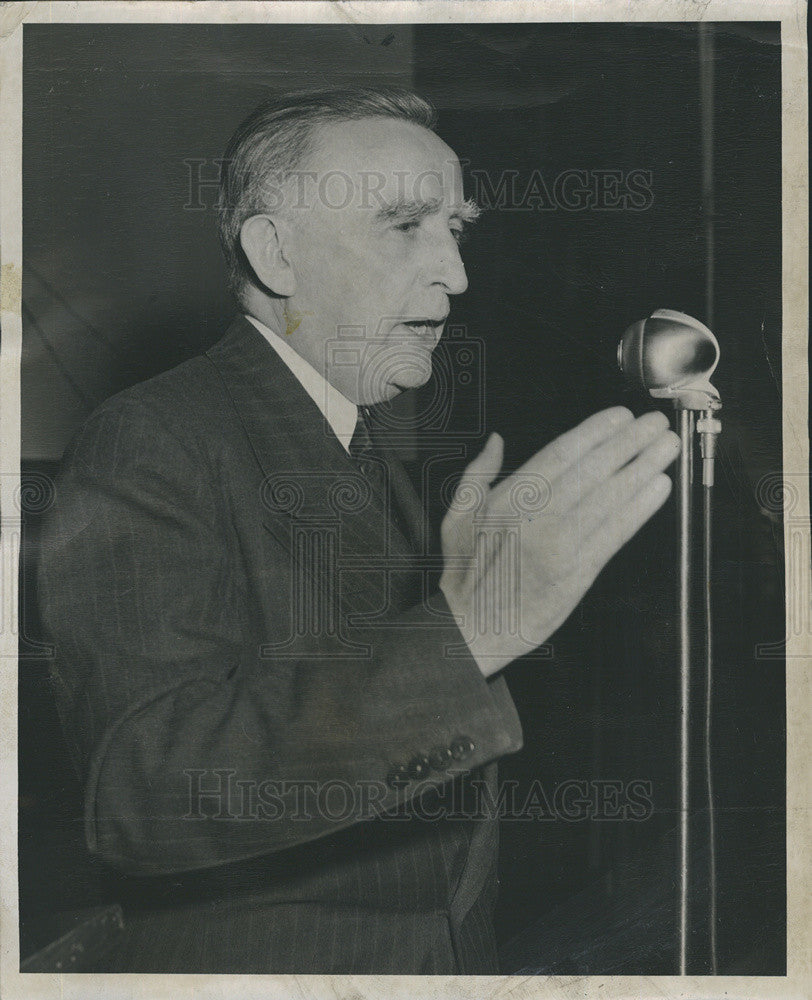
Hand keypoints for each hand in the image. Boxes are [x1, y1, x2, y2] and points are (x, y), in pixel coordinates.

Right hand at [439, 407, 679, 676]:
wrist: (471, 625)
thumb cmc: (466, 572)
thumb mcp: (457, 515)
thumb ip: (477, 473)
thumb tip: (496, 442)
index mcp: (509, 498)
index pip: (560, 453)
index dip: (595, 431)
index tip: (620, 416)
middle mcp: (536, 517)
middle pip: (593, 470)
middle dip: (629, 442)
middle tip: (655, 424)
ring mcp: (560, 545)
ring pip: (609, 498)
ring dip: (644, 469)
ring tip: (666, 449)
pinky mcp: (578, 572)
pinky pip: (615, 533)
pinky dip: (640, 509)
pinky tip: (658, 489)